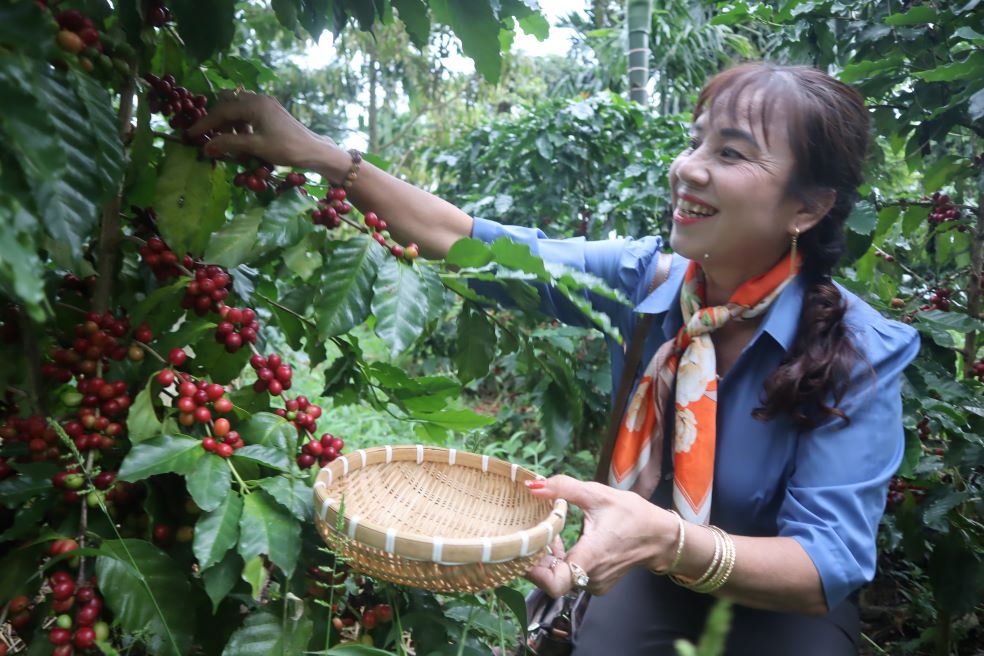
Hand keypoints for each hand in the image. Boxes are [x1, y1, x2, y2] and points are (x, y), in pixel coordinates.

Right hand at [188, 90, 344, 174]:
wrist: (313, 150)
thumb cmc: (287, 148)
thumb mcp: (256, 147)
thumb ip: (229, 144)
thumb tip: (205, 147)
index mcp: (254, 104)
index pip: (221, 111)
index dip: (205, 124)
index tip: (191, 135)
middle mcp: (258, 98)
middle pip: (227, 104)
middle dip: (217, 121)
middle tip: (210, 139)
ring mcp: (265, 103)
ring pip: (237, 108)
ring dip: (229, 125)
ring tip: (229, 144)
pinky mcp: (271, 111)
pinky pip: (248, 113)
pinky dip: (240, 125)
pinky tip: (242, 140)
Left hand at [524, 475, 677, 596]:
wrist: (660, 536)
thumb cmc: (632, 515)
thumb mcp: (597, 494)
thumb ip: (563, 488)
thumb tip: (533, 485)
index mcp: (590, 558)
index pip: (553, 584)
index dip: (532, 571)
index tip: (521, 549)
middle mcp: (590, 578)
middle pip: (550, 576)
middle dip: (536, 554)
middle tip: (528, 530)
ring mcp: (594, 584)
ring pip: (559, 575)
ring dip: (547, 555)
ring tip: (547, 530)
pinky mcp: (596, 583)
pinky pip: (569, 575)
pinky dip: (560, 559)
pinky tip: (560, 539)